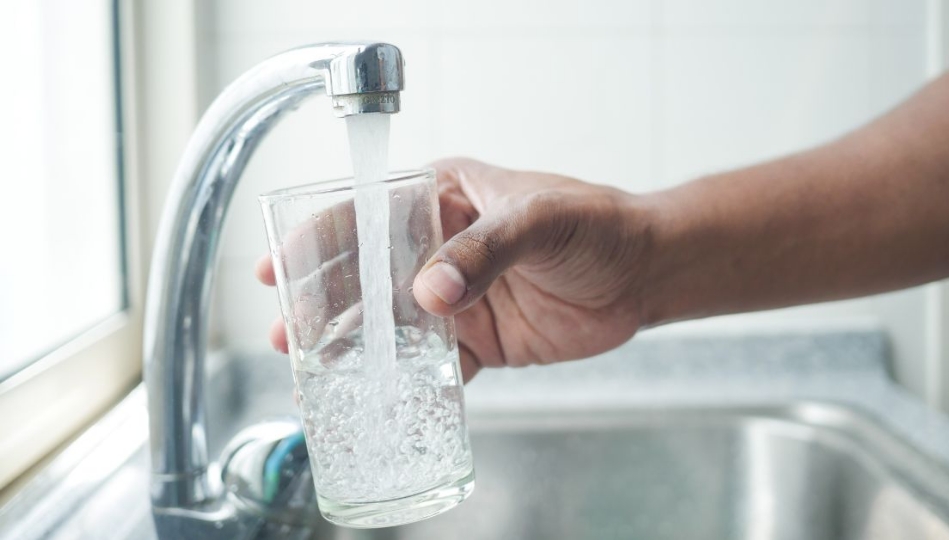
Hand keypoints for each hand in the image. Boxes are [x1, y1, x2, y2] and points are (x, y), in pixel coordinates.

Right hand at [256, 158, 651, 380]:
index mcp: (443, 198)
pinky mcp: (478, 339)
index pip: (368, 214)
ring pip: (390, 323)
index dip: (317, 240)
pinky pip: (432, 364)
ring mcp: (455, 295)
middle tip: (287, 335)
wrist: (644, 272)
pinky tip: (376, 398)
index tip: (278, 268)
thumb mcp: (539, 220)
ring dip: (352, 345)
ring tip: (312, 371)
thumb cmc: (596, 224)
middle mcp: (439, 246)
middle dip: (322, 303)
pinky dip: (405, 382)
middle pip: (366, 275)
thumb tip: (430, 293)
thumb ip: (485, 250)